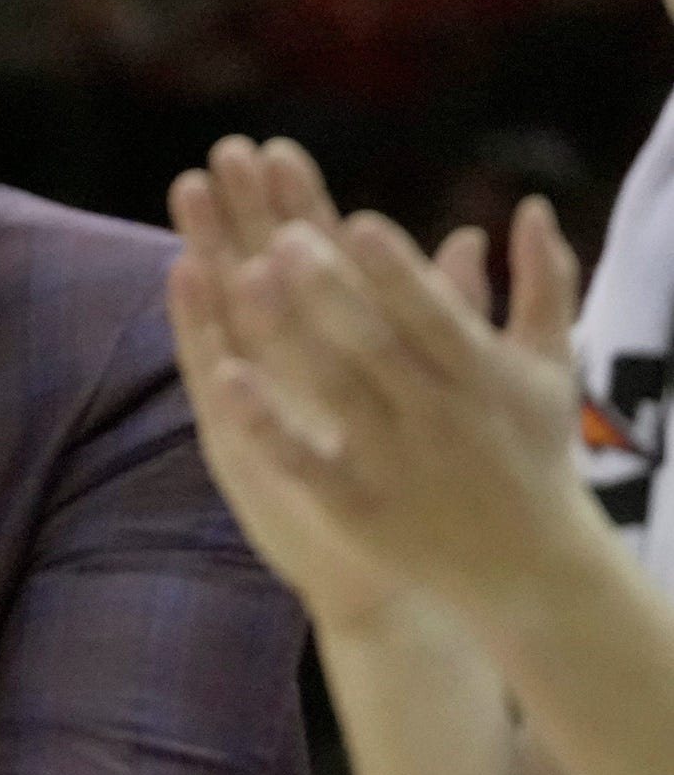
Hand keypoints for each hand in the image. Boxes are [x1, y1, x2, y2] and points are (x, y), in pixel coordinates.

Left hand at [170, 135, 591, 638]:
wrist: (527, 565)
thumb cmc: (533, 454)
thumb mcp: (549, 368)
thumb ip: (541, 285)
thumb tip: (530, 208)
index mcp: (481, 372)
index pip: (432, 310)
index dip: (394, 268)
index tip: (355, 221)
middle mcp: (437, 412)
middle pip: (372, 341)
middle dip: (327, 287)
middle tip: (278, 235)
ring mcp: (392, 461)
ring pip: (330, 390)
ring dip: (286, 334)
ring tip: (241, 278)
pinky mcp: (355, 507)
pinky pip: (301, 460)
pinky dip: (266, 421)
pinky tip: (224, 377)